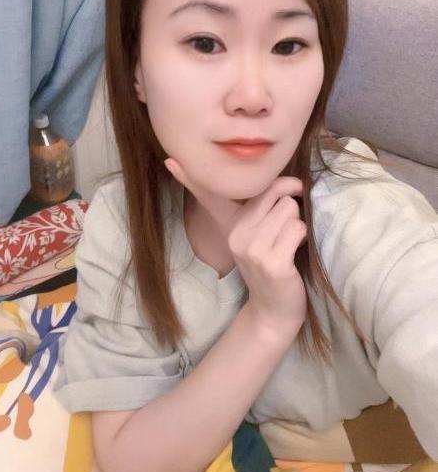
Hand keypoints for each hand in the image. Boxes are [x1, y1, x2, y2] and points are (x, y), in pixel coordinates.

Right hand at [164, 158, 306, 339]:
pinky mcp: (273, 262)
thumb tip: (286, 182)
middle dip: (289, 209)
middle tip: (282, 232)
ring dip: (297, 226)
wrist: (274, 311)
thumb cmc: (273, 265)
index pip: (215, 195)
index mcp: (232, 225)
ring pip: (289, 209)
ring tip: (287, 245)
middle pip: (276, 193)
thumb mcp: (258, 235)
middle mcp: (237, 235)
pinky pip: (297, 229)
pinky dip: (302, 239)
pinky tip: (292, 256)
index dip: (187, 176)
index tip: (170, 160)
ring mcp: (253, 250)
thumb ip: (263, 207)